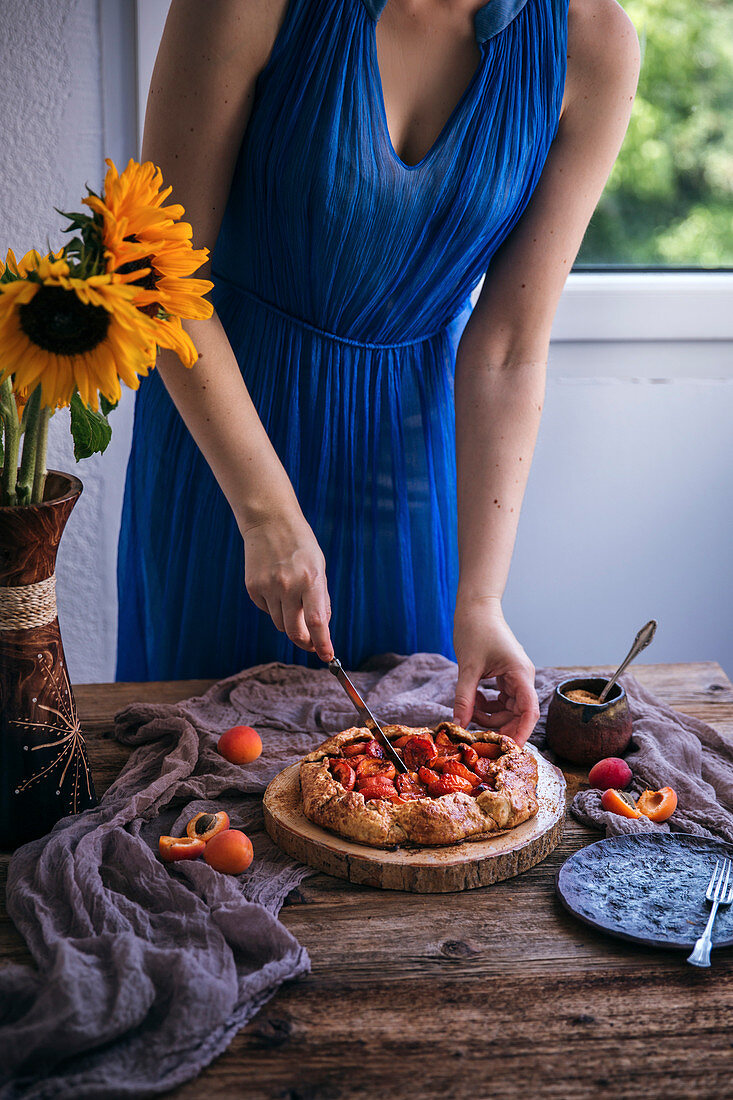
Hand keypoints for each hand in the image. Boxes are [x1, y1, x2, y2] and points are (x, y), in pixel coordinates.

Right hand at [242, 512, 334, 661]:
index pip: (317, 621)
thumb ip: (321, 599)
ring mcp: (268, 587)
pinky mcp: (252, 588)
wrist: (269, 522)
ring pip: (280, 624)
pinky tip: (275, 585)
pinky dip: (274, 606)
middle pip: (294, 631)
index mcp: (310, 579)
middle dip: (305, 642)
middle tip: (312, 644)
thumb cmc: (300, 546)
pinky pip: (266, 610)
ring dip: (289, 621)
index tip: (327, 657)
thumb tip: (319, 629)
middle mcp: (288, 585)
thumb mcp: (319, 567)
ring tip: (292, 596)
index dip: (322, 643)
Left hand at [452, 595, 538, 746]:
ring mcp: (515, 676)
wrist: (476, 607)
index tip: (507, 749)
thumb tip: (459, 725)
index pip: (529, 711)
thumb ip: (465, 698)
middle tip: (479, 737)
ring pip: (508, 708)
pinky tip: (472, 700)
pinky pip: (501, 699)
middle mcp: (522, 677)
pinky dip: (486, 704)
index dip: (521, 732)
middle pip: (519, 714)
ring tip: (469, 710)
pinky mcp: (505, 675)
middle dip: (501, 727)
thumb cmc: (475, 629)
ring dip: (490, 715)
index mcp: (520, 674)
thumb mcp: (467, 667)